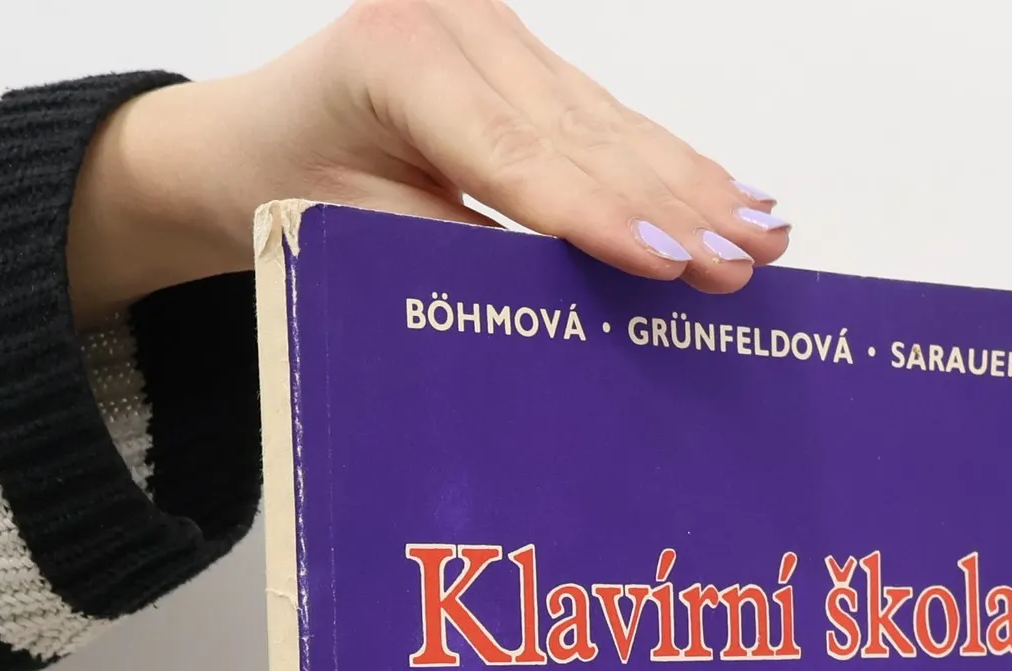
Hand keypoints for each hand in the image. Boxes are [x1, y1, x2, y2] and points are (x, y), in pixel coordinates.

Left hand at [67, 0, 789, 324]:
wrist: (245, 144)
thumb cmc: (284, 195)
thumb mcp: (352, 236)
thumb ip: (452, 252)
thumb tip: (566, 300)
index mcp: (391, 56)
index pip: (514, 153)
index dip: (599, 213)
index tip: (669, 260)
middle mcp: (453, 24)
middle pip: (582, 134)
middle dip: (673, 205)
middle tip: (744, 262)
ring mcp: (493, 32)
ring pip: (610, 124)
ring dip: (695, 186)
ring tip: (765, 236)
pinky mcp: (522, 57)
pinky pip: (607, 119)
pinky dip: (673, 164)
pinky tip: (737, 192)